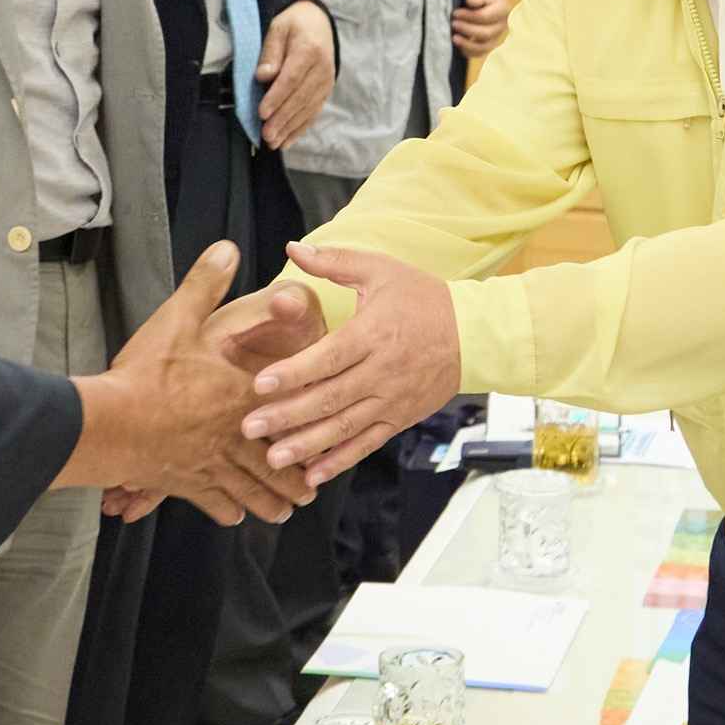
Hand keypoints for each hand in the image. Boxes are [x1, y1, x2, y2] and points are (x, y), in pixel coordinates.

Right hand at [70, 244, 320, 526]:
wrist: (111, 423)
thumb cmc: (146, 373)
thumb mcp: (177, 319)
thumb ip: (205, 285)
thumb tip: (226, 248)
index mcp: (240, 394)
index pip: (284, 407)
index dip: (306, 417)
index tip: (324, 426)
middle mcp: (234, 433)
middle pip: (274, 461)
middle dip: (293, 478)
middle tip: (310, 490)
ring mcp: (211, 463)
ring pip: (250, 489)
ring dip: (269, 501)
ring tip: (284, 512)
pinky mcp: (185, 483)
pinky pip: (213, 502)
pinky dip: (226, 510)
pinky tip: (232, 516)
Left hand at [242, 244, 465, 487]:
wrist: (475, 334)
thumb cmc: (424, 298)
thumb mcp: (381, 270)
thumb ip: (335, 261)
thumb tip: (292, 248)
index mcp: (374, 333)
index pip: (329, 357)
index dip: (294, 372)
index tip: (260, 384)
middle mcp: (382, 371)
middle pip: (330, 398)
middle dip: (287, 416)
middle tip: (249, 428)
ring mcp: (391, 399)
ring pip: (345, 428)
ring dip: (307, 445)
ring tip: (273, 459)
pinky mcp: (399, 418)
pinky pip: (366, 444)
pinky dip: (340, 462)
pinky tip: (312, 476)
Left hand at [256, 1, 336, 150]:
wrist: (317, 22)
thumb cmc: (293, 25)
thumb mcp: (278, 29)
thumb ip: (270, 53)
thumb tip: (264, 76)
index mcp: (310, 49)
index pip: (292, 78)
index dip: (277, 97)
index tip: (262, 112)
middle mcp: (322, 68)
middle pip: (300, 98)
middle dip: (282, 118)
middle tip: (266, 134)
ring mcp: (326, 82)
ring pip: (307, 109)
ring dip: (290, 128)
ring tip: (273, 142)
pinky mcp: (325, 92)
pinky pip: (313, 113)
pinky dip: (299, 129)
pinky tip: (286, 141)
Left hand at [451, 0, 510, 58]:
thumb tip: (473, 2)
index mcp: (503, 9)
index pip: (486, 17)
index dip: (469, 17)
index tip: (455, 13)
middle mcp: (502, 25)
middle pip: (486, 34)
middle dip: (467, 30)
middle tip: (453, 23)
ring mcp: (496, 36)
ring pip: (484, 47)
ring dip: (467, 44)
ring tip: (454, 37)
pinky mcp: (488, 44)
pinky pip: (479, 53)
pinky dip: (468, 52)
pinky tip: (457, 44)